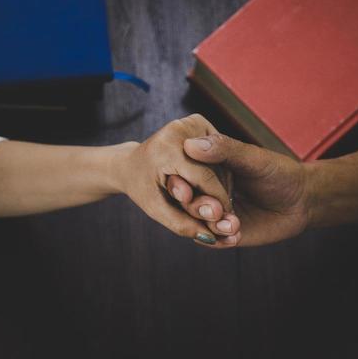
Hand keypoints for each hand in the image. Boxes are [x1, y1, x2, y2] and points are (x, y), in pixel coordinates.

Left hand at [113, 114, 236, 243]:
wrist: (130, 164)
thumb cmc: (142, 189)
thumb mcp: (157, 210)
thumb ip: (181, 224)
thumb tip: (211, 238)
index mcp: (168, 149)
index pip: (205, 178)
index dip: (218, 201)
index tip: (227, 219)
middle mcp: (180, 128)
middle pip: (214, 169)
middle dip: (220, 194)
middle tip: (224, 215)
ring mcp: (190, 121)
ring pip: (219, 160)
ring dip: (222, 184)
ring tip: (216, 202)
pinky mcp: (198, 120)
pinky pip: (217, 152)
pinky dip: (218, 171)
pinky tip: (212, 186)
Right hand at [166, 132, 310, 246]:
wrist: (302, 201)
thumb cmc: (279, 172)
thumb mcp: (253, 158)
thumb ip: (224, 150)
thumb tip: (191, 144)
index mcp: (207, 169)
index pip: (182, 176)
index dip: (179, 183)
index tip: (184, 190)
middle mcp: (206, 191)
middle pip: (185, 202)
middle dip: (195, 207)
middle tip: (215, 209)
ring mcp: (214, 214)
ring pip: (195, 223)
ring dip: (209, 225)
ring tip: (233, 224)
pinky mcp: (224, 234)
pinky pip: (211, 241)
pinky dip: (219, 239)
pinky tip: (236, 234)